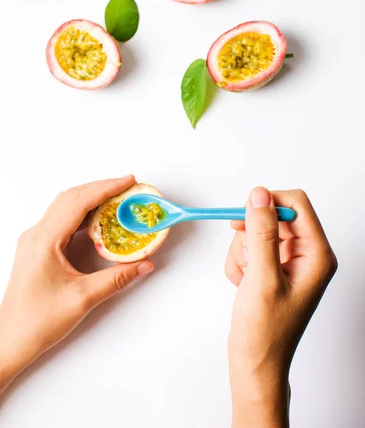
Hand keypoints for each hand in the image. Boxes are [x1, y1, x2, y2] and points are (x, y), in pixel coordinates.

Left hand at [0, 175, 153, 374]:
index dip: (106, 188)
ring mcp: (34, 240)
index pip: (78, 203)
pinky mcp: (37, 248)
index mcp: (44, 241)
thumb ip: (117, 278)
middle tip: (128, 186)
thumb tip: (144, 264)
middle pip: (71, 198)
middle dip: (101, 188)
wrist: (11, 340)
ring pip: (65, 206)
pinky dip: (82, 213)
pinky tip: (98, 219)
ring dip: (91, 198)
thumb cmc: (39, 321)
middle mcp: (36, 234)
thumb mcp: (83, 298)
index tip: (128, 181)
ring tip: (117, 198)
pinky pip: (61, 220)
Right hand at [226, 187, 336, 427]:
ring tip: (244, 279)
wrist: (255, 363)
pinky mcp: (273, 267)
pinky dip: (240, 262)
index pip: (296, 203)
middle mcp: (306, 254)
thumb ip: (262, 233)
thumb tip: (260, 194)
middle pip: (274, 215)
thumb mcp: (262, 278)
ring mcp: (289, 261)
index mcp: (317, 254)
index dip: (268, 203)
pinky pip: (250, 247)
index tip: (245, 217)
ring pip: (257, 231)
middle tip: (246, 258)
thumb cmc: (265, 331)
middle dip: (251, 234)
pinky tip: (242, 285)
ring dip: (243, 251)